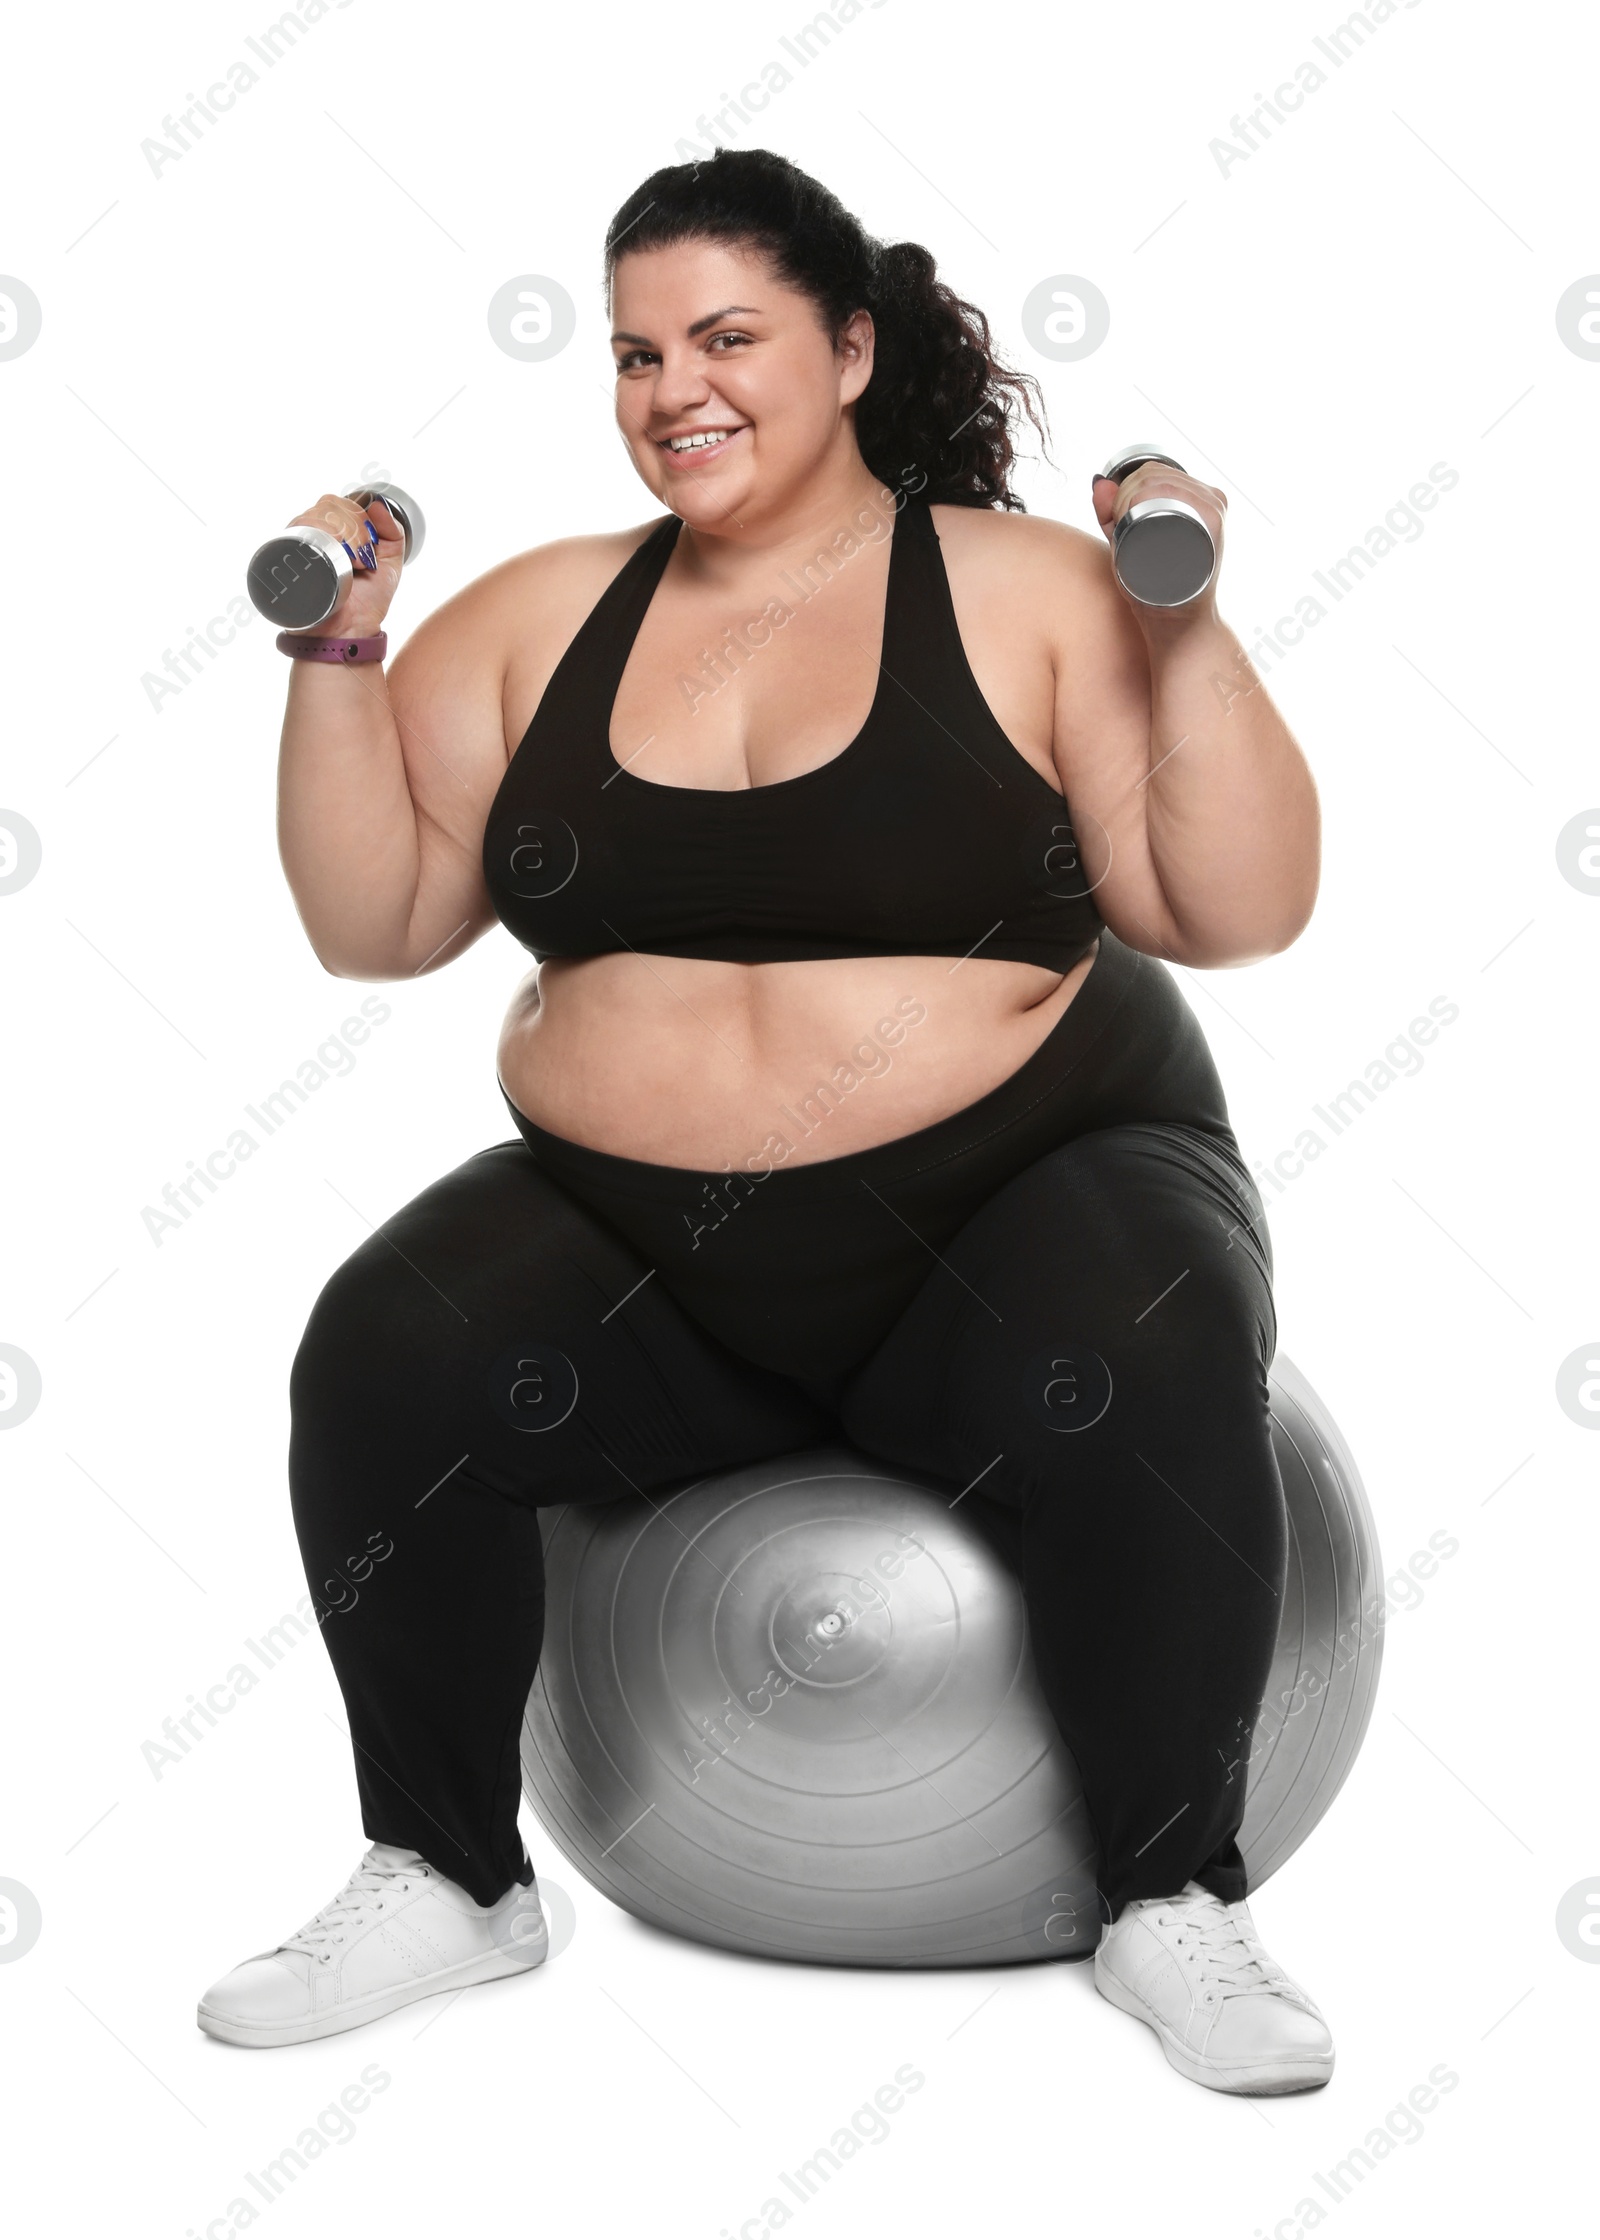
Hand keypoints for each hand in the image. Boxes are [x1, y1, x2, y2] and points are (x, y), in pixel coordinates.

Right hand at [284, 490, 406, 636]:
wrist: (350, 632)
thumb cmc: (366, 603)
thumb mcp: (390, 564)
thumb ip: (392, 533)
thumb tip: (377, 505)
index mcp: (334, 534)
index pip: (339, 502)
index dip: (358, 516)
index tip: (371, 544)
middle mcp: (313, 536)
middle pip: (328, 504)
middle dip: (354, 526)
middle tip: (363, 558)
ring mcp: (299, 545)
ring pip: (315, 514)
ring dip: (343, 533)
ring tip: (353, 564)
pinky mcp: (288, 557)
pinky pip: (299, 528)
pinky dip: (323, 534)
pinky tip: (338, 557)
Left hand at [1091, 463, 1227, 626]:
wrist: (1179, 624)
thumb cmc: (1154, 589)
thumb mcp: (1129, 545)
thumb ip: (1112, 516)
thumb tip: (1098, 481)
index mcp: (1196, 499)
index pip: (1152, 470)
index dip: (1125, 488)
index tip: (1115, 518)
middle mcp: (1209, 498)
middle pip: (1153, 473)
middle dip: (1123, 494)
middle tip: (1119, 529)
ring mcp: (1212, 508)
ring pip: (1157, 479)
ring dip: (1129, 499)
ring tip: (1129, 532)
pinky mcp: (1212, 521)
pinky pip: (1170, 492)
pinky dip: (1144, 502)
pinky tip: (1139, 525)